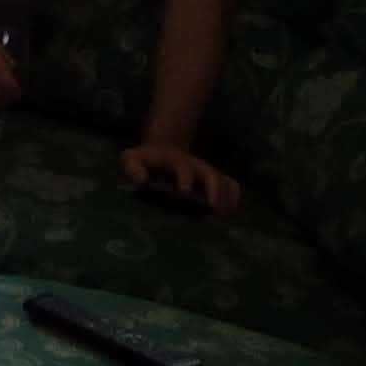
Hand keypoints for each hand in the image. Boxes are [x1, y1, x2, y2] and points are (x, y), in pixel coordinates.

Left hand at [120, 142, 240, 216]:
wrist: (162, 150)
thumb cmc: (145, 161)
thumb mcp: (131, 158)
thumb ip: (131, 166)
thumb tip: (141, 180)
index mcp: (174, 160)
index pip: (182, 166)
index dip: (184, 178)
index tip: (184, 192)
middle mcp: (195, 165)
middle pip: (210, 173)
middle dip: (213, 189)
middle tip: (213, 207)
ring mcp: (207, 172)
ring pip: (224, 180)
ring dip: (227, 196)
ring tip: (223, 215)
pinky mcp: (215, 179)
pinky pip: (231, 186)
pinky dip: (234, 198)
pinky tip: (230, 213)